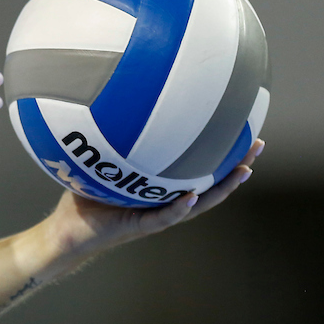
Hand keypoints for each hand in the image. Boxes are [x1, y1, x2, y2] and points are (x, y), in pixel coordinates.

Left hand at [43, 138, 265, 266]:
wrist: (66, 229)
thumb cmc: (84, 194)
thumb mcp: (101, 157)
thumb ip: (110, 132)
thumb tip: (114, 93)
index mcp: (162, 187)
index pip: (200, 169)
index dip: (222, 153)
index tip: (243, 129)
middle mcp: (166, 201)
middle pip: (211, 184)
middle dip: (236, 165)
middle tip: (257, 144)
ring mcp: (156, 215)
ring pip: (198, 204)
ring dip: (222, 189)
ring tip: (243, 171)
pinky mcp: (138, 226)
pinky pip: (164, 217)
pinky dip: (179, 208)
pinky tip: (193, 195)